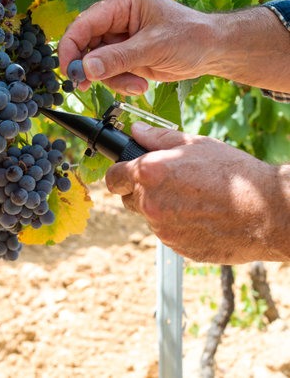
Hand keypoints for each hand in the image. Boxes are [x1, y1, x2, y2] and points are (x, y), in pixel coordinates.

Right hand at [58, 0, 214, 94]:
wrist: (210, 51)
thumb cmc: (189, 37)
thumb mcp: (153, 47)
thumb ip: (118, 58)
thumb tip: (86, 68)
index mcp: (123, 3)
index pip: (85, 23)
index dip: (71, 47)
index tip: (69, 71)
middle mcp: (117, 18)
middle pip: (86, 44)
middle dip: (91, 68)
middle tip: (89, 85)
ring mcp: (120, 38)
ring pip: (97, 63)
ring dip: (112, 79)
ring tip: (136, 85)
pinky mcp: (126, 55)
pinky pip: (110, 72)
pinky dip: (120, 83)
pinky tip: (140, 84)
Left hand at [105, 122, 289, 263]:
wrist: (265, 212)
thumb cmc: (232, 173)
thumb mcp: (195, 143)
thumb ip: (158, 137)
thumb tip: (136, 130)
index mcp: (150, 174)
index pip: (112, 178)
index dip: (119, 174)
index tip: (125, 173)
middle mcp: (150, 204)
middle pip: (128, 199)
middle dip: (141, 191)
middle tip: (169, 183)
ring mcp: (163, 230)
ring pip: (149, 216)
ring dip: (160, 208)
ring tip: (192, 198)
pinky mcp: (177, 248)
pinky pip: (167, 233)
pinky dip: (176, 224)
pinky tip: (200, 215)